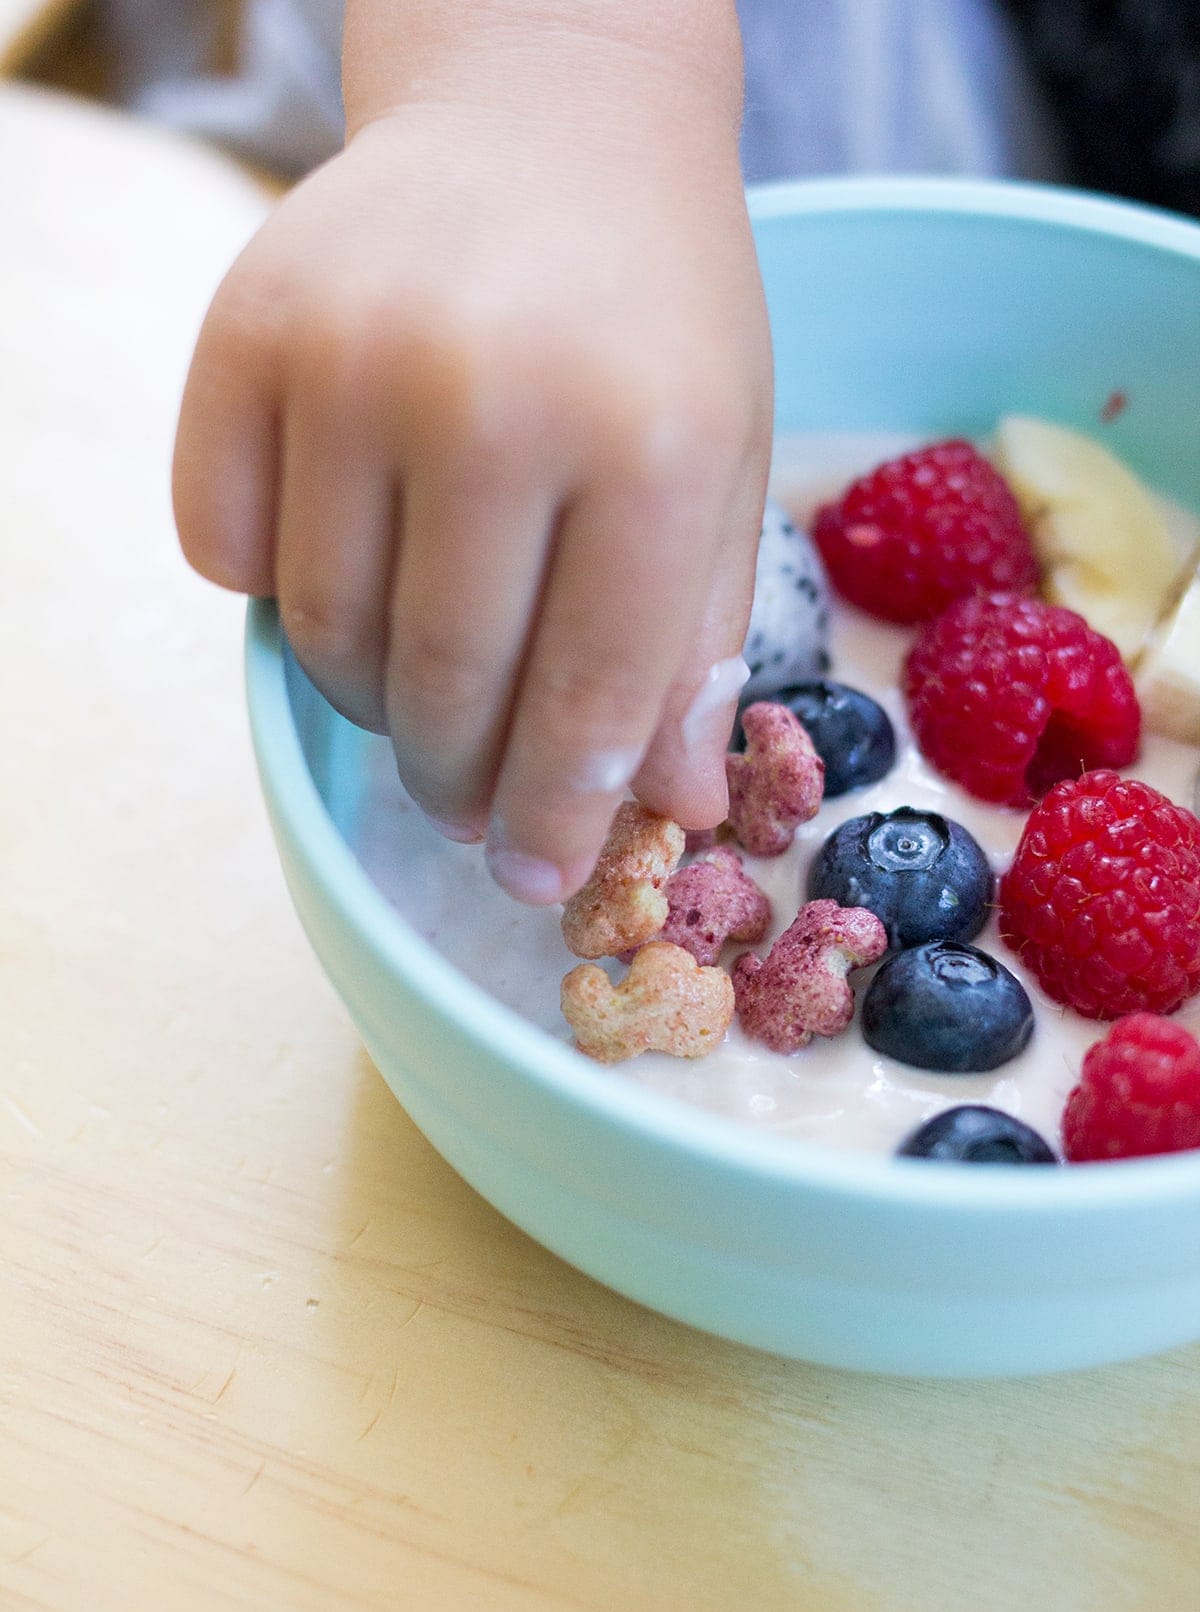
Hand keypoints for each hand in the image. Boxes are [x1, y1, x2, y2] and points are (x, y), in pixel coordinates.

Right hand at [174, 24, 771, 902]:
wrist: (545, 115)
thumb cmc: (650, 311)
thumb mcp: (719, 467)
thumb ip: (693, 643)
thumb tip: (672, 812)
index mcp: (647, 440)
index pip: (587, 698)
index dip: (559, 816)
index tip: (538, 877)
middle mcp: (491, 395)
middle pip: (444, 686)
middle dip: (457, 781)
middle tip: (468, 799)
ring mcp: (350, 357)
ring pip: (326, 636)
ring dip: (371, 697)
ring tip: (420, 676)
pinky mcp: (242, 333)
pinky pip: (223, 550)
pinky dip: (274, 593)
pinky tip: (342, 561)